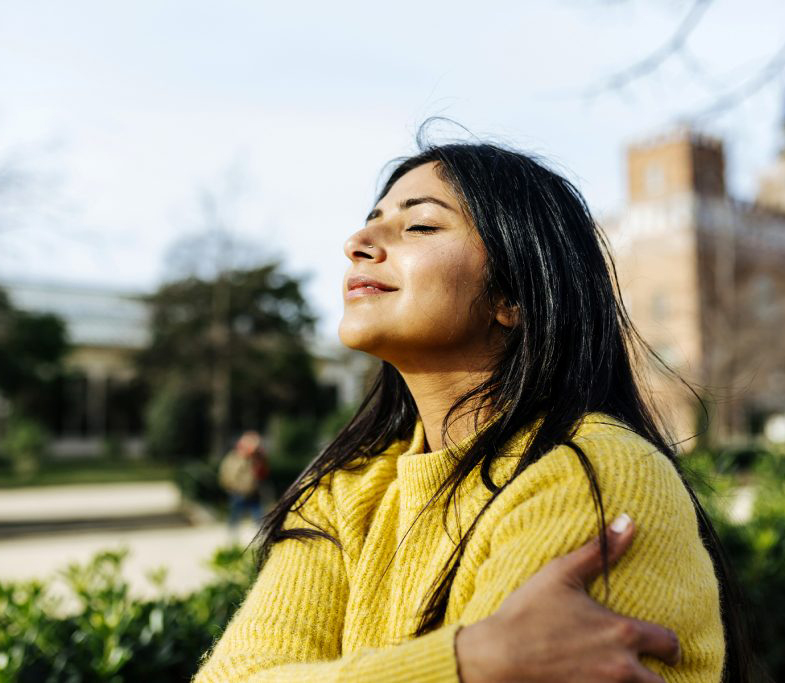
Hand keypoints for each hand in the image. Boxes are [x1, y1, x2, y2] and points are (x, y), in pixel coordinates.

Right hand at [455, 515, 680, 681]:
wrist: (497, 657)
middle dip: (658, 677)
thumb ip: (600, 549)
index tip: (666, 650)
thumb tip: (629, 521)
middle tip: (649, 672)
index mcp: (621, 632)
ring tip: (627, 681)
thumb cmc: (528, 612)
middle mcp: (620, 668)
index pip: (668, 643)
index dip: (671, 647)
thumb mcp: (562, 573)